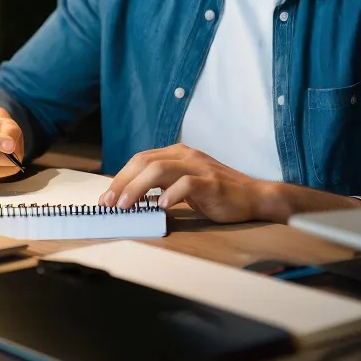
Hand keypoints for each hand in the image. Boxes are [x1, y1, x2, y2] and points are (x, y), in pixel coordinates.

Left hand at [98, 144, 266, 223]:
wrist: (253, 196)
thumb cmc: (217, 193)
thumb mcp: (185, 185)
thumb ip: (162, 186)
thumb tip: (131, 199)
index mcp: (177, 153)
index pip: (141, 160)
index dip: (121, 177)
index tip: (106, 198)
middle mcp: (186, 155)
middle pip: (145, 162)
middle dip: (123, 182)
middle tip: (109, 203)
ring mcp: (199, 167)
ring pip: (160, 170)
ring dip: (137, 188)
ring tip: (125, 206)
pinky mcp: (211, 182)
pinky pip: (187, 184)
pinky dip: (171, 194)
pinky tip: (161, 206)